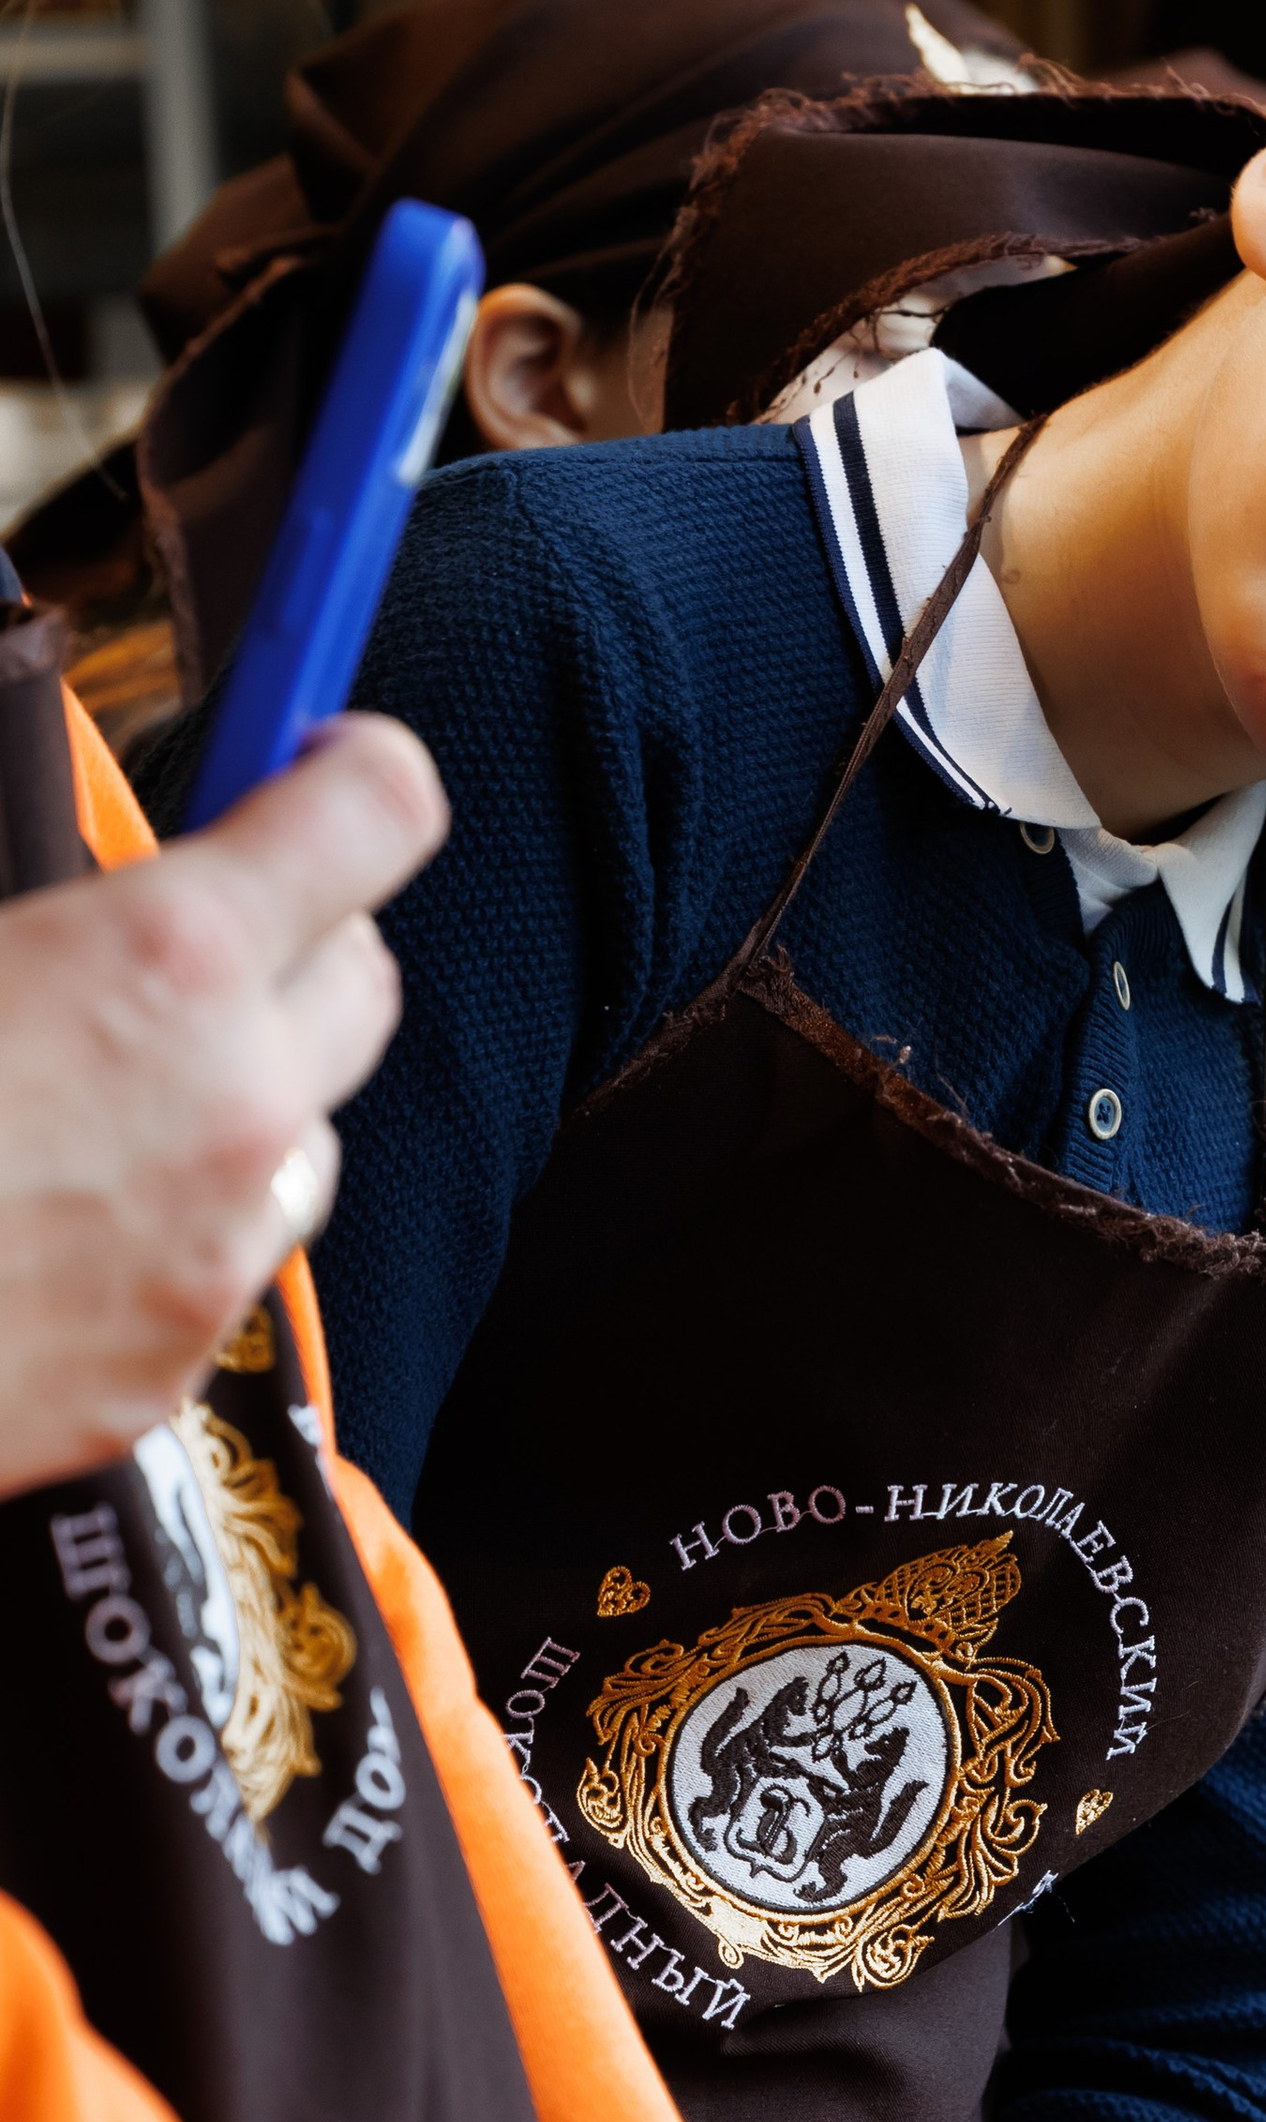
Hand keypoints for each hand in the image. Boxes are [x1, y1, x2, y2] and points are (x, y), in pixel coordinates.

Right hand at [0, 714, 446, 1494]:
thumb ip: (32, 888)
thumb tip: (53, 883)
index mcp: (167, 962)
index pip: (376, 809)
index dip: (351, 766)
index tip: (310, 754)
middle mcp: (233, 1105)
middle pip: (360, 980)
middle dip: (294, 938)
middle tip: (188, 930)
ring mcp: (217, 1249)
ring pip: (297, 1134)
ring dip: (230, 1098)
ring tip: (84, 1095)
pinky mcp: (175, 1367)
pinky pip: (221, 1260)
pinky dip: (168, 1224)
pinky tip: (47, 1217)